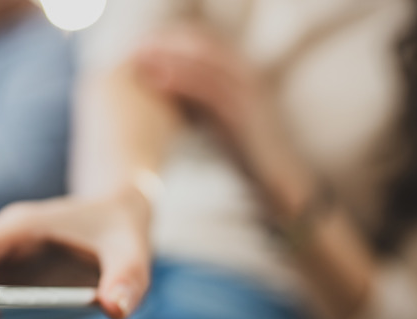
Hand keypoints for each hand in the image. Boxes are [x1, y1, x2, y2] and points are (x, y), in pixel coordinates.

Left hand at [134, 26, 269, 151]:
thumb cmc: (245, 152)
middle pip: (202, 47)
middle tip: (137, 48)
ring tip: (141, 60)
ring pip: (204, 63)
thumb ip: (200, 104)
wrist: (279, 177)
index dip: (172, 43)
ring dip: (170, 58)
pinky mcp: (244, 111)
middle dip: (168, 45)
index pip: (203, 46)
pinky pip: (209, 88)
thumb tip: (166, 98)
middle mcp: (246, 76)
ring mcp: (247, 91)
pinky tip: (158, 81)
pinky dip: (182, 81)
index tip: (142, 47)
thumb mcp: (220, 120)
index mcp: (241, 74)